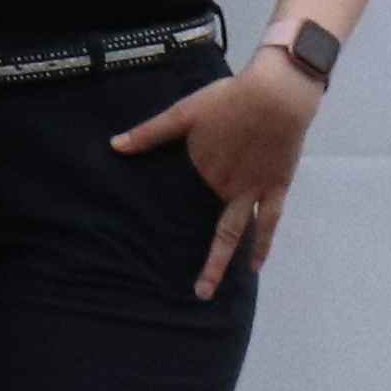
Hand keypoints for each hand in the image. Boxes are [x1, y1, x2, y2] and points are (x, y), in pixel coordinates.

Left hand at [112, 55, 321, 298]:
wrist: (276, 96)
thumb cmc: (228, 100)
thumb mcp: (183, 112)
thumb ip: (150, 132)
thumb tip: (114, 146)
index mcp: (202, 171)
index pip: (179, 201)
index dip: (166, 219)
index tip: (148, 246)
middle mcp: (226, 189)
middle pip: (214, 231)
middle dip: (205, 264)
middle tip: (195, 294)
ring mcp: (253, 192)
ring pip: (238, 234)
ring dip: (225, 262)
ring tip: (213, 290)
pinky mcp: (276, 188)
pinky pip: (270, 222)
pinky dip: (262, 244)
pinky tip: (256, 265)